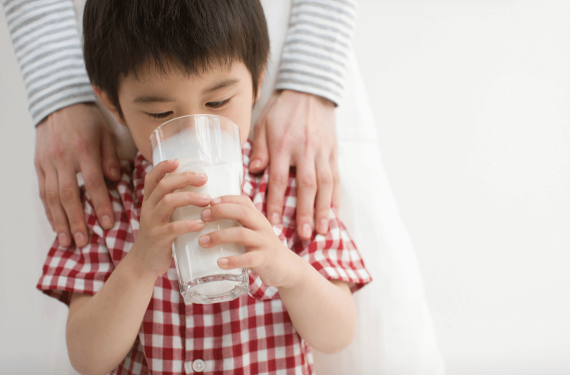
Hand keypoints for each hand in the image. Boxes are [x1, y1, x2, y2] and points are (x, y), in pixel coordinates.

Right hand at [35, 103, 120, 247]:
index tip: (107, 223)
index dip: (100, 204)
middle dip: (76, 220)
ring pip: (51, 197)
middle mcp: (63, 158)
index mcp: (84, 150)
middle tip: (84, 241)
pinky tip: (56, 226)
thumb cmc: (87, 121)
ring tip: (68, 241)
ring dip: (60, 221)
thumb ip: (111, 157)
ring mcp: (48, 163)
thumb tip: (116, 179)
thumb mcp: (106, 134)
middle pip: (68, 195)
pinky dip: (49, 211)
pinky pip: (42, 192)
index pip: (94, 182)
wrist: (58, 104)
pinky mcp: (39, 166)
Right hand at [131, 160, 209, 277]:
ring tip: (207, 200)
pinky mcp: (158, 239)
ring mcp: (152, 224)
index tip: (178, 160)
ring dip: (189, 198)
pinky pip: (172, 228)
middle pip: (164, 186)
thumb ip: (175, 205)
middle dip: (185, 179)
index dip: (163, 167)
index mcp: (150, 201)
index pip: (152, 178)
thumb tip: (204, 190)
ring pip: (168, 202)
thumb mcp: (163, 217)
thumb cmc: (160, 237)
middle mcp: (148, 209)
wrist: (143, 264)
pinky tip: (201, 223)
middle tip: (204, 178)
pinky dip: (188, 225)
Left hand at [199, 195, 301, 288]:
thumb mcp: (253, 232)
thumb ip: (237, 224)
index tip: (209, 201)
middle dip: (221, 211)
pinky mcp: (264, 260)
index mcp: (258, 218)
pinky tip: (219, 262)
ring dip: (220, 236)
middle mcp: (262, 227)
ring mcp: (264, 243)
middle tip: (202, 217)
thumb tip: (206, 219)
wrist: (286, 268)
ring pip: (242, 234)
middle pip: (242, 212)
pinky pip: (248, 259)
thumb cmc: (261, 248)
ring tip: (203, 241)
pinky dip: (232, 260)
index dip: (226, 198)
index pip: (243, 201)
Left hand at [250, 90, 339, 239]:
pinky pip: (336, 177)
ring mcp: (322, 152)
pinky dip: (336, 196)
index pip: (278, 179)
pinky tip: (335, 212)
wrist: (309, 90)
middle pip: (306, 186)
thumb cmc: (282, 110)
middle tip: (303, 234)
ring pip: (325, 185)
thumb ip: (259, 149)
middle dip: (305, 212)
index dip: (275, 202)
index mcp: (283, 145)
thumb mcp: (263, 125)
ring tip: (323, 230)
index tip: (272, 223)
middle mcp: (304, 151)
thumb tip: (253, 171)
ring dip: (324, 209)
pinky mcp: (333, 152)